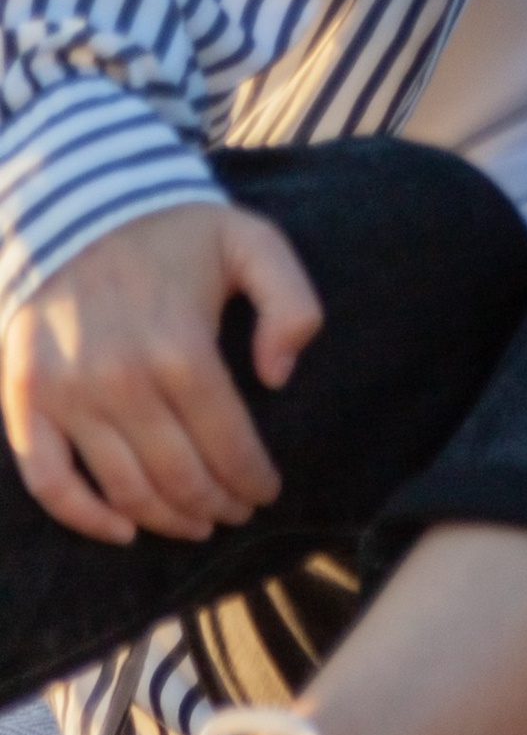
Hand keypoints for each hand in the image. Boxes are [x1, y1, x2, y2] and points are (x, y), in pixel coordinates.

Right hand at [2, 204, 322, 545]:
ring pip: (123, 490)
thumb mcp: (253, 242)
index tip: (267, 492)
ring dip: (165, 519)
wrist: (77, 204)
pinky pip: (49, 482)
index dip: (252, 478)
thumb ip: (292, 302)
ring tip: (195, 523)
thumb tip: (279, 376)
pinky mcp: (26, 400)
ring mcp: (68, 395)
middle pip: (180, 476)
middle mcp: (122, 381)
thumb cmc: (173, 231)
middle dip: (216, 505)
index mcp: (181, 347)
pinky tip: (122, 530)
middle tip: (236, 512)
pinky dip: (85, 518)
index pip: (227, 443)